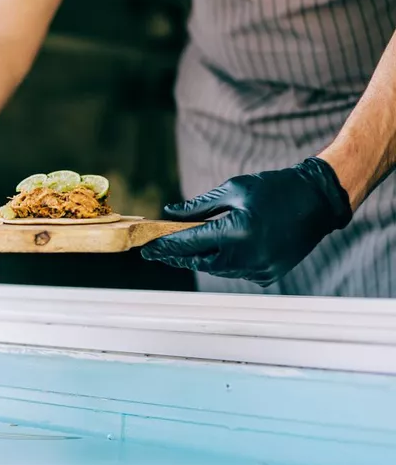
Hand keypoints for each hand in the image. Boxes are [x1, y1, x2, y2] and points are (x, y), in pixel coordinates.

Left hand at [140, 157, 352, 285]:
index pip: (190, 243)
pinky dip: (223, 263)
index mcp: (237, 230)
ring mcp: (260, 268)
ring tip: (182, 251)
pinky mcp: (268, 275)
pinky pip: (236, 271)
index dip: (165, 247)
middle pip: (200, 262)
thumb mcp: (233, 190)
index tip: (147, 249)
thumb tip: (170, 213)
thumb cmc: (274, 188)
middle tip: (158, 253)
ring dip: (200, 260)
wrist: (317, 201)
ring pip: (217, 269)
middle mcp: (248, 255)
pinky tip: (215, 253)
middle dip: (177, 257)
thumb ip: (198, 206)